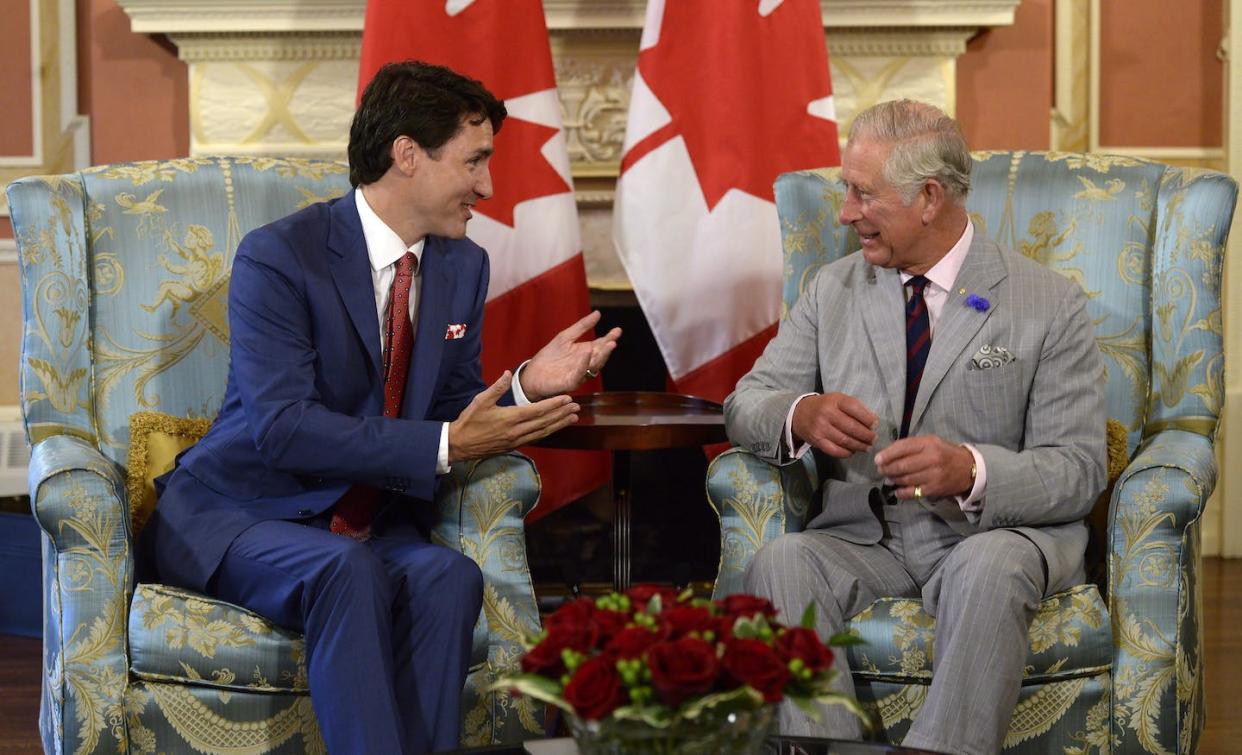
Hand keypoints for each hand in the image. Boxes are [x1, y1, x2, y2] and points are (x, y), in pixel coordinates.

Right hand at [448, 371, 579, 461]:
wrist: (459, 444)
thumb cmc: (469, 421)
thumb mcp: (480, 401)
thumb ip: (496, 388)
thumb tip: (507, 373)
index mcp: (509, 418)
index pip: (537, 410)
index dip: (554, 404)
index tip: (567, 398)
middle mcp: (516, 431)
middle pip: (545, 422)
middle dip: (562, 414)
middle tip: (577, 407)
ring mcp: (516, 440)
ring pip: (543, 432)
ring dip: (559, 425)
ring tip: (573, 418)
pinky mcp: (514, 446)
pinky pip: (536, 438)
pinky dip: (548, 432)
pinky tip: (555, 428)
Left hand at [520, 311, 621, 399]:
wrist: (533, 374)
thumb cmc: (549, 357)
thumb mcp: (565, 337)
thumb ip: (582, 327)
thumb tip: (598, 313)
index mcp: (585, 353)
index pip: (601, 345)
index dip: (610, 338)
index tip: (617, 330)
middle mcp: (585, 364)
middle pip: (600, 356)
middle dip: (607, 348)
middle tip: (614, 340)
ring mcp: (579, 374)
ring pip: (594, 366)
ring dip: (601, 356)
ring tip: (608, 345)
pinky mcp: (570, 383)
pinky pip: (579, 374)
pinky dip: (584, 364)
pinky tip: (587, 353)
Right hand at [791, 392, 877, 457]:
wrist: (799, 413)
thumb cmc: (825, 406)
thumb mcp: (839, 399)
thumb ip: (856, 407)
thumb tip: (873, 421)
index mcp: (835, 400)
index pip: (855, 408)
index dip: (868, 419)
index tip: (875, 425)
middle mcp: (827, 413)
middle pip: (851, 427)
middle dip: (866, 435)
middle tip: (873, 439)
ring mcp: (821, 428)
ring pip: (845, 440)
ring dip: (859, 446)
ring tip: (867, 447)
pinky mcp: (817, 440)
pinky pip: (835, 450)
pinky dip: (846, 453)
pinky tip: (853, 451)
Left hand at [874, 435, 974, 499]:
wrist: (968, 468)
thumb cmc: (945, 453)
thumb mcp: (931, 442)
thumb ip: (911, 446)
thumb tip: (888, 454)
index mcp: (929, 444)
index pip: (902, 448)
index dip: (887, 454)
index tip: (877, 460)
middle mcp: (931, 459)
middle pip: (901, 465)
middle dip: (887, 469)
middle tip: (881, 470)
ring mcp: (933, 475)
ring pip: (905, 479)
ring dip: (893, 480)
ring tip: (889, 478)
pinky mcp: (934, 489)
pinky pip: (912, 492)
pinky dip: (901, 492)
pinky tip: (897, 490)